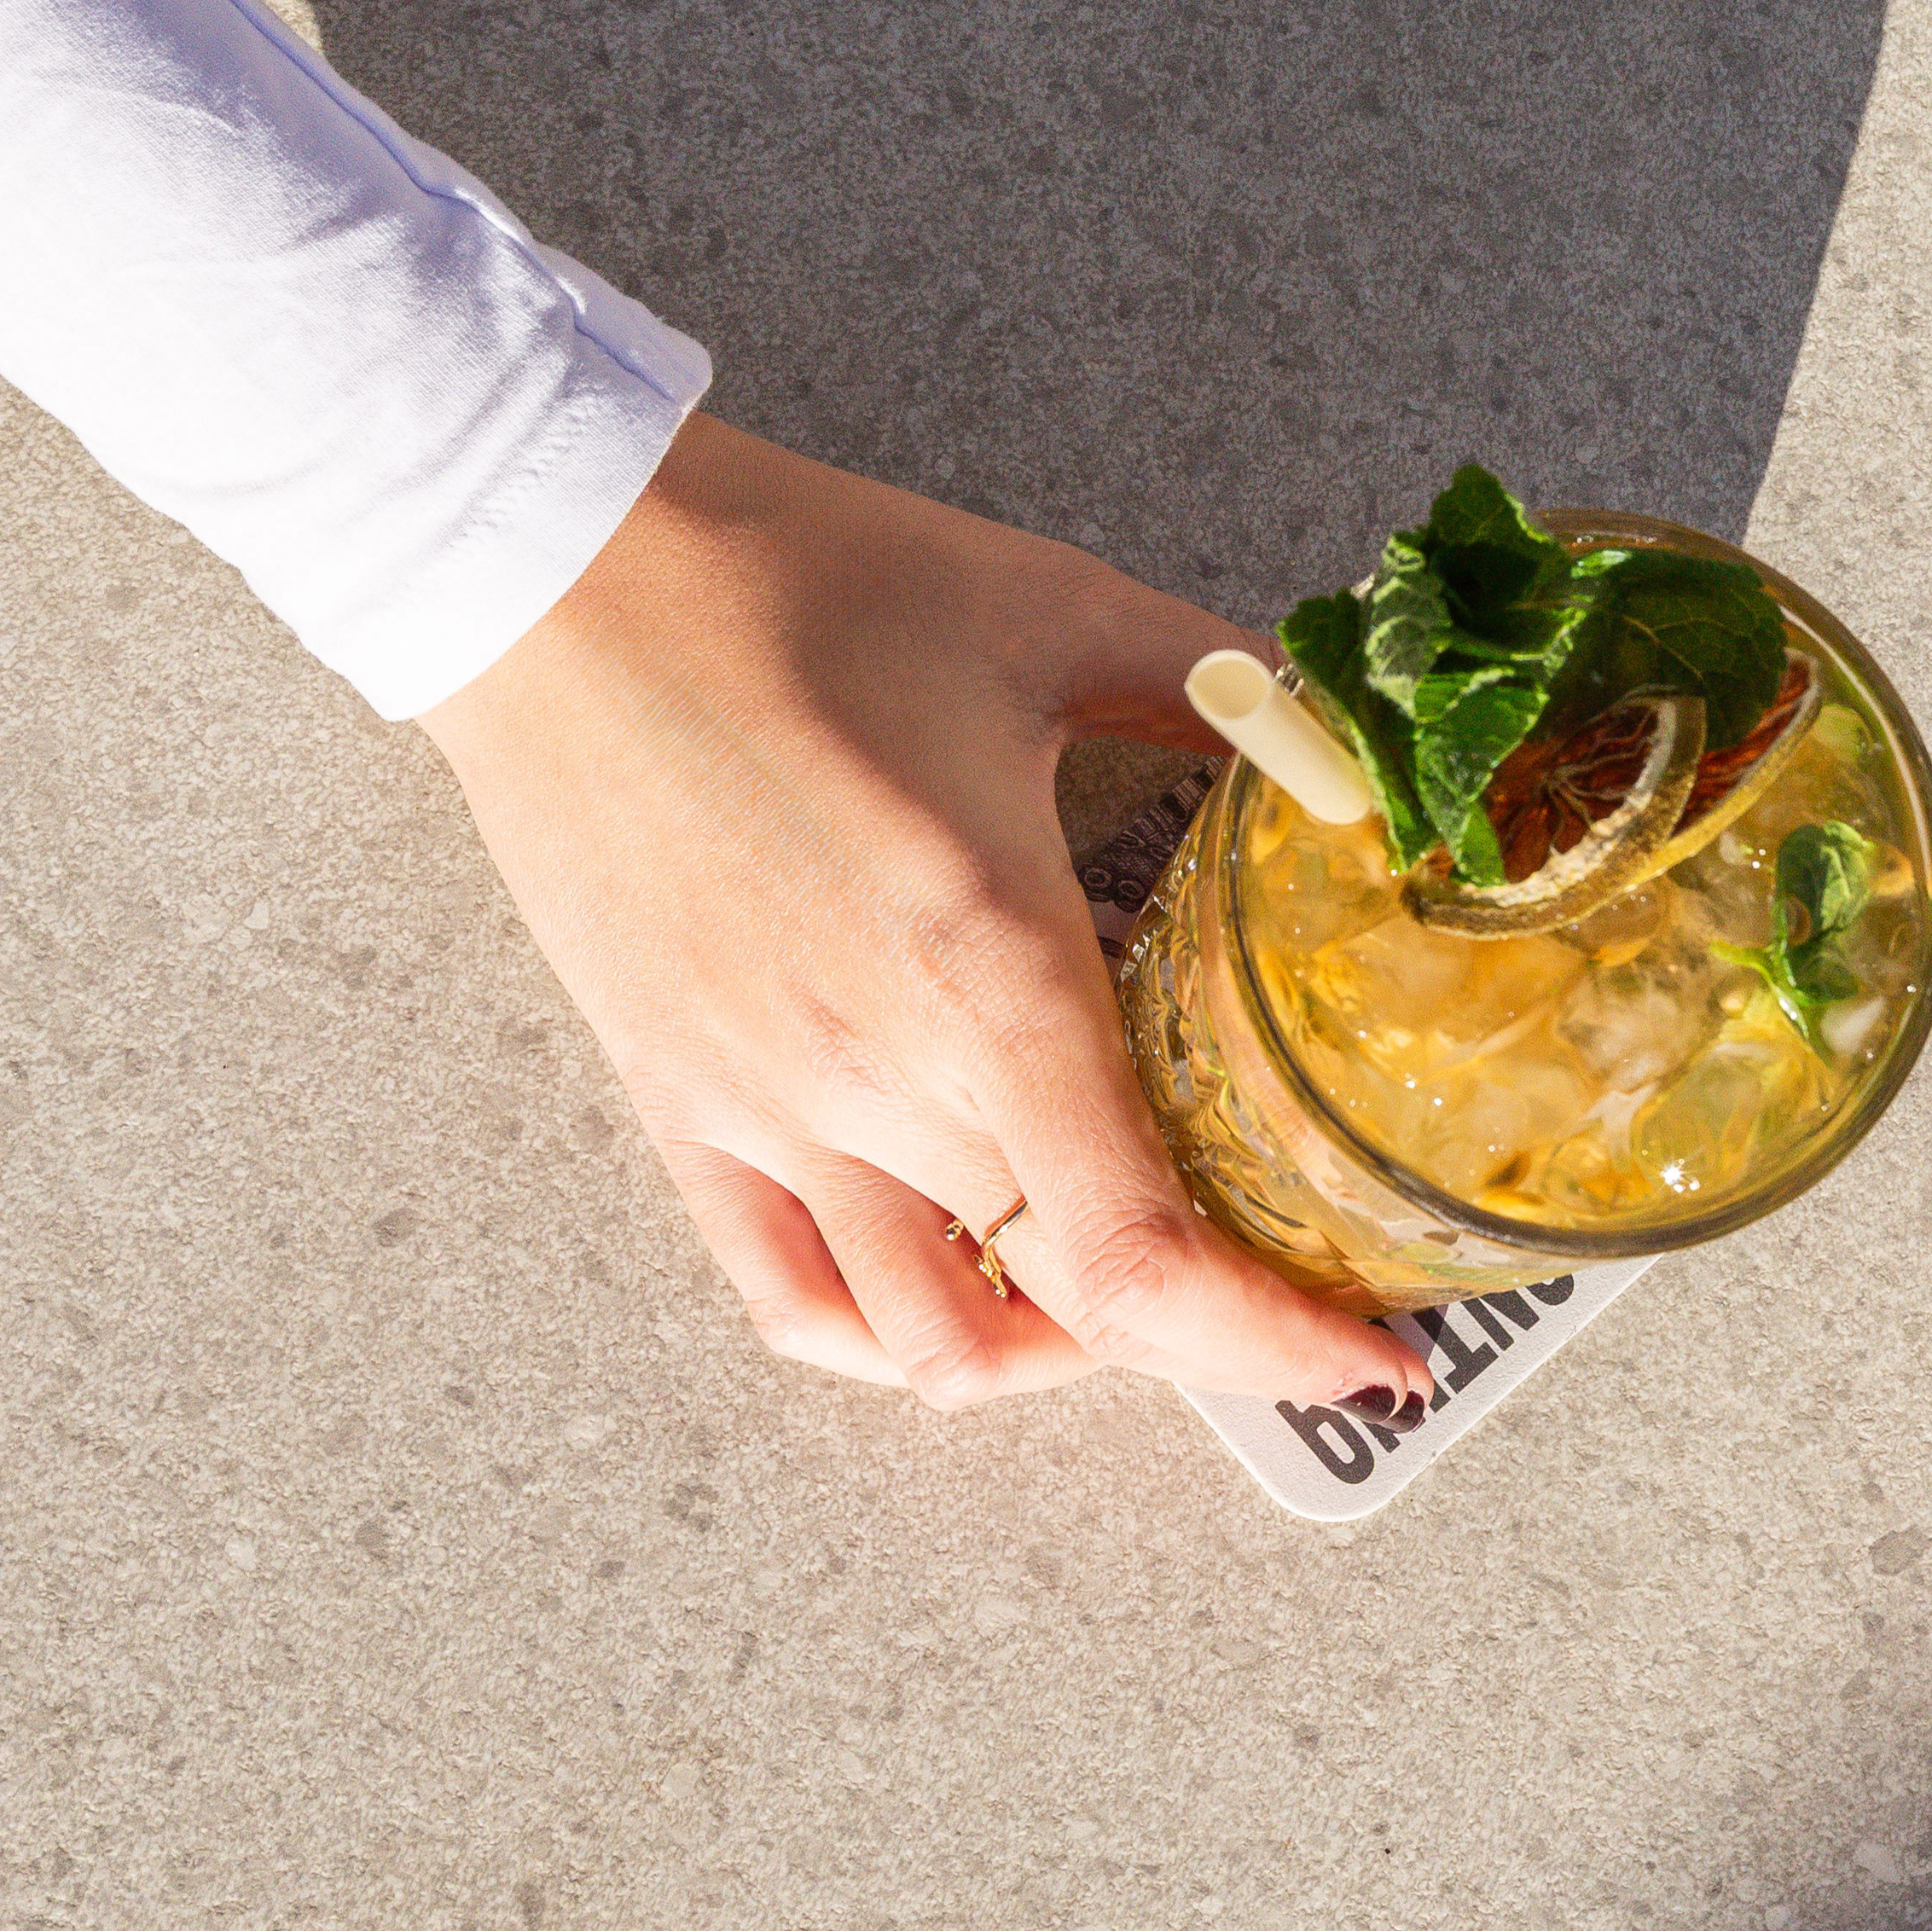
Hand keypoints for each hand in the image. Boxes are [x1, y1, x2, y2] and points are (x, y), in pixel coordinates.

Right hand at [418, 417, 1428, 1412]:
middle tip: (1299, 1290)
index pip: (1144, 1261)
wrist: (556, 570)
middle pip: (1076, 1310)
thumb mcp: (1060, 615)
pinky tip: (970, 1305)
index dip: (1274, 1347)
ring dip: (1060, 1359)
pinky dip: (896, 1347)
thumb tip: (1354, 743)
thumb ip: (1233, 693)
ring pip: (934, 1345)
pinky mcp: (680, 1108)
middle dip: (1218, 1330)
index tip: (1375, 1360)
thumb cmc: (797, 583)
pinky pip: (790, 1303)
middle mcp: (880, 1077)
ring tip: (1138, 1301)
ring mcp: (768, 1111)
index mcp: (994, 972)